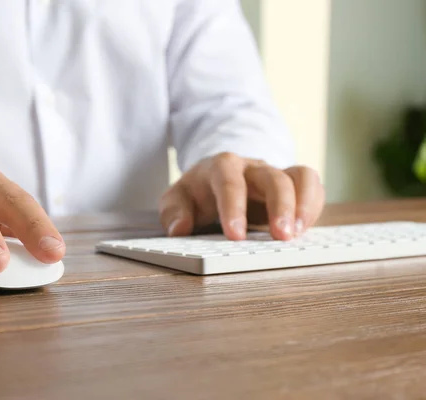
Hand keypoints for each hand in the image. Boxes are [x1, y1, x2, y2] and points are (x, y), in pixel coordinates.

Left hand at [159, 153, 324, 239]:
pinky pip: (312, 186)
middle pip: (272, 177)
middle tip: (281, 237)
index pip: (229, 182)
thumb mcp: (176, 200)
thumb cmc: (197, 193)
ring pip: (300, 177)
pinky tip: (304, 230)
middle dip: (280, 206)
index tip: (235, 236)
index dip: (234, 208)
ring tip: (298, 234)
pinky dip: (313, 206)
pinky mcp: (292, 185)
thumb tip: (179, 228)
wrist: (215, 180)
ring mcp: (275, 174)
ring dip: (304, 205)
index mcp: (221, 167)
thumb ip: (173, 212)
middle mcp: (252, 167)